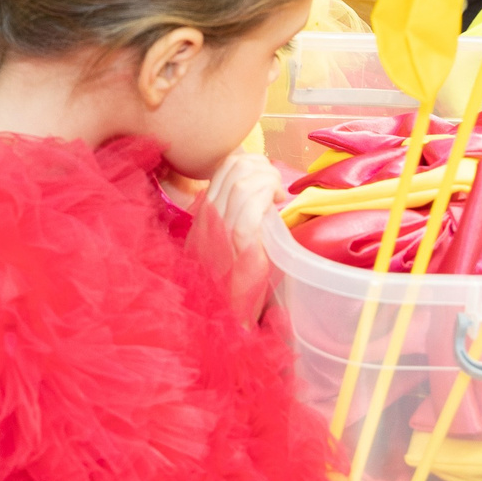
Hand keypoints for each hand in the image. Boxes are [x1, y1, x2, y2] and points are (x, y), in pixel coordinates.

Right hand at [201, 151, 282, 315]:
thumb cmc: (228, 287)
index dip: (249, 161)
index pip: (223, 168)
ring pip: (242, 182)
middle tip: (276, 186)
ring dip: (268, 179)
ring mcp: (220, 230)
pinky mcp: (239, 245)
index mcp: (203, 215)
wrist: (222, 319)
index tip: (266, 178)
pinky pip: (250, 207)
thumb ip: (229, 222)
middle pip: (234, 167)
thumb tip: (255, 200)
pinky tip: (276, 204)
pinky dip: (266, 196)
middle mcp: (207, 218)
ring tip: (277, 195)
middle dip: (262, 166)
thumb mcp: (219, 248)